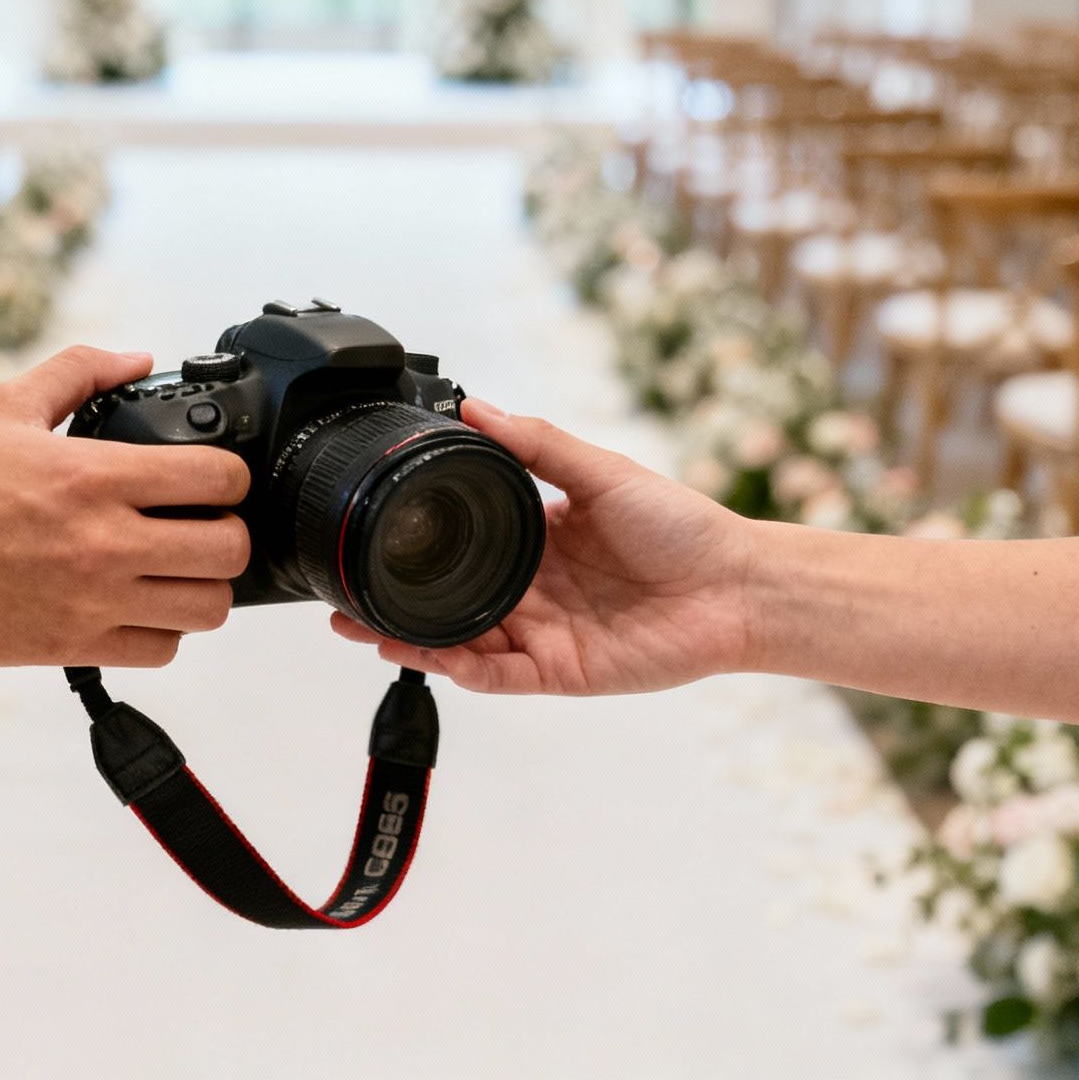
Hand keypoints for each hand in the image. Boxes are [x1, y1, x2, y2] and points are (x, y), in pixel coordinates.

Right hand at [0, 346, 251, 667]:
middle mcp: (104, 541)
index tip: (212, 480)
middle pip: (229, 549)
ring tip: (177, 570)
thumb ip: (79, 370)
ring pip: (207, 608)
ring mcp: (93, 599)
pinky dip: (163, 631)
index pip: (217, 479)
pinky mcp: (72, 644)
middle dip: (228, 533)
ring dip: (203, 586)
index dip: (229, 476)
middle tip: (202, 527)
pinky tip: (139, 606)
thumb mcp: (5, 405)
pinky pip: (161, 650)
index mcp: (95, 476)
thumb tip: (138, 358)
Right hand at [330, 398, 751, 693]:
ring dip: (410, 638)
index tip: (366, 533)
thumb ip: (535, 442)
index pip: (459, 549)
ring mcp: (542, 636)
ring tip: (361, 626)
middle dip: (391, 603)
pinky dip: (459, 668)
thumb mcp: (601, 470)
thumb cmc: (682, 525)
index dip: (413, 549)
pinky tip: (426, 653)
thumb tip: (475, 403)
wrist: (737, 584)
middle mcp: (531, 592)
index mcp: (536, 542)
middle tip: (341, 597)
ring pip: (461, 643)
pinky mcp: (560, 673)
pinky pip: (498, 676)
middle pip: (446, 603)